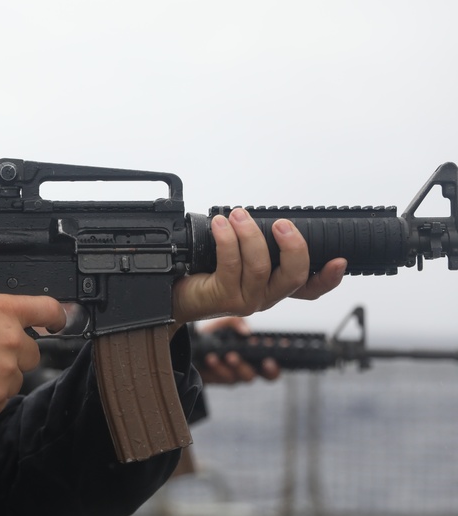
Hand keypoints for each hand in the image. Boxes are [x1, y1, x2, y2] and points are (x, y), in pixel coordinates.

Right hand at [0, 294, 66, 418]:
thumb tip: (13, 317)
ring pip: (17, 377)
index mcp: (3, 311)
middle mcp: (10, 340)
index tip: (58, 323)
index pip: (48, 309)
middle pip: (33, 352)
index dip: (57, 317)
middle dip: (15, 355)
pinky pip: (3, 397)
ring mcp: (6, 372)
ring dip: (1, 376)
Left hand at [172, 208, 346, 327]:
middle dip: (293, 247)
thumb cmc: (207, 273)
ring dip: (250, 235)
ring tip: (238, 215)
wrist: (175, 295)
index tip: (340, 260)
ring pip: (260, 267)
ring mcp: (245, 300)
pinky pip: (231, 266)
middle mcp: (265, 297)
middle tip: (282, 223)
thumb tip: (263, 215)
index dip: (328, 278)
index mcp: (274, 287)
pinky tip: (221, 225)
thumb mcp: (237, 258)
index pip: (309, 288)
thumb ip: (257, 245)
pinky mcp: (223, 298)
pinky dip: (227, 241)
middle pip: (293, 277)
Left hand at [195, 317, 279, 383]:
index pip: (272, 367)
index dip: (275, 366)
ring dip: (236, 366)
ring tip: (229, 355)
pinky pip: (220, 378)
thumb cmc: (215, 333)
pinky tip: (211, 358)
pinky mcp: (217, 379)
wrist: (191, 342)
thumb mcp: (226, 323)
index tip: (272, 358)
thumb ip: (237, 322)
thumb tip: (246, 332)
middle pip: (261, 377)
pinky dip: (216, 367)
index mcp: (256, 357)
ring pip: (239, 377)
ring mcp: (233, 375)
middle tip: (251, 358)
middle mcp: (247, 368)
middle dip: (257, 369)